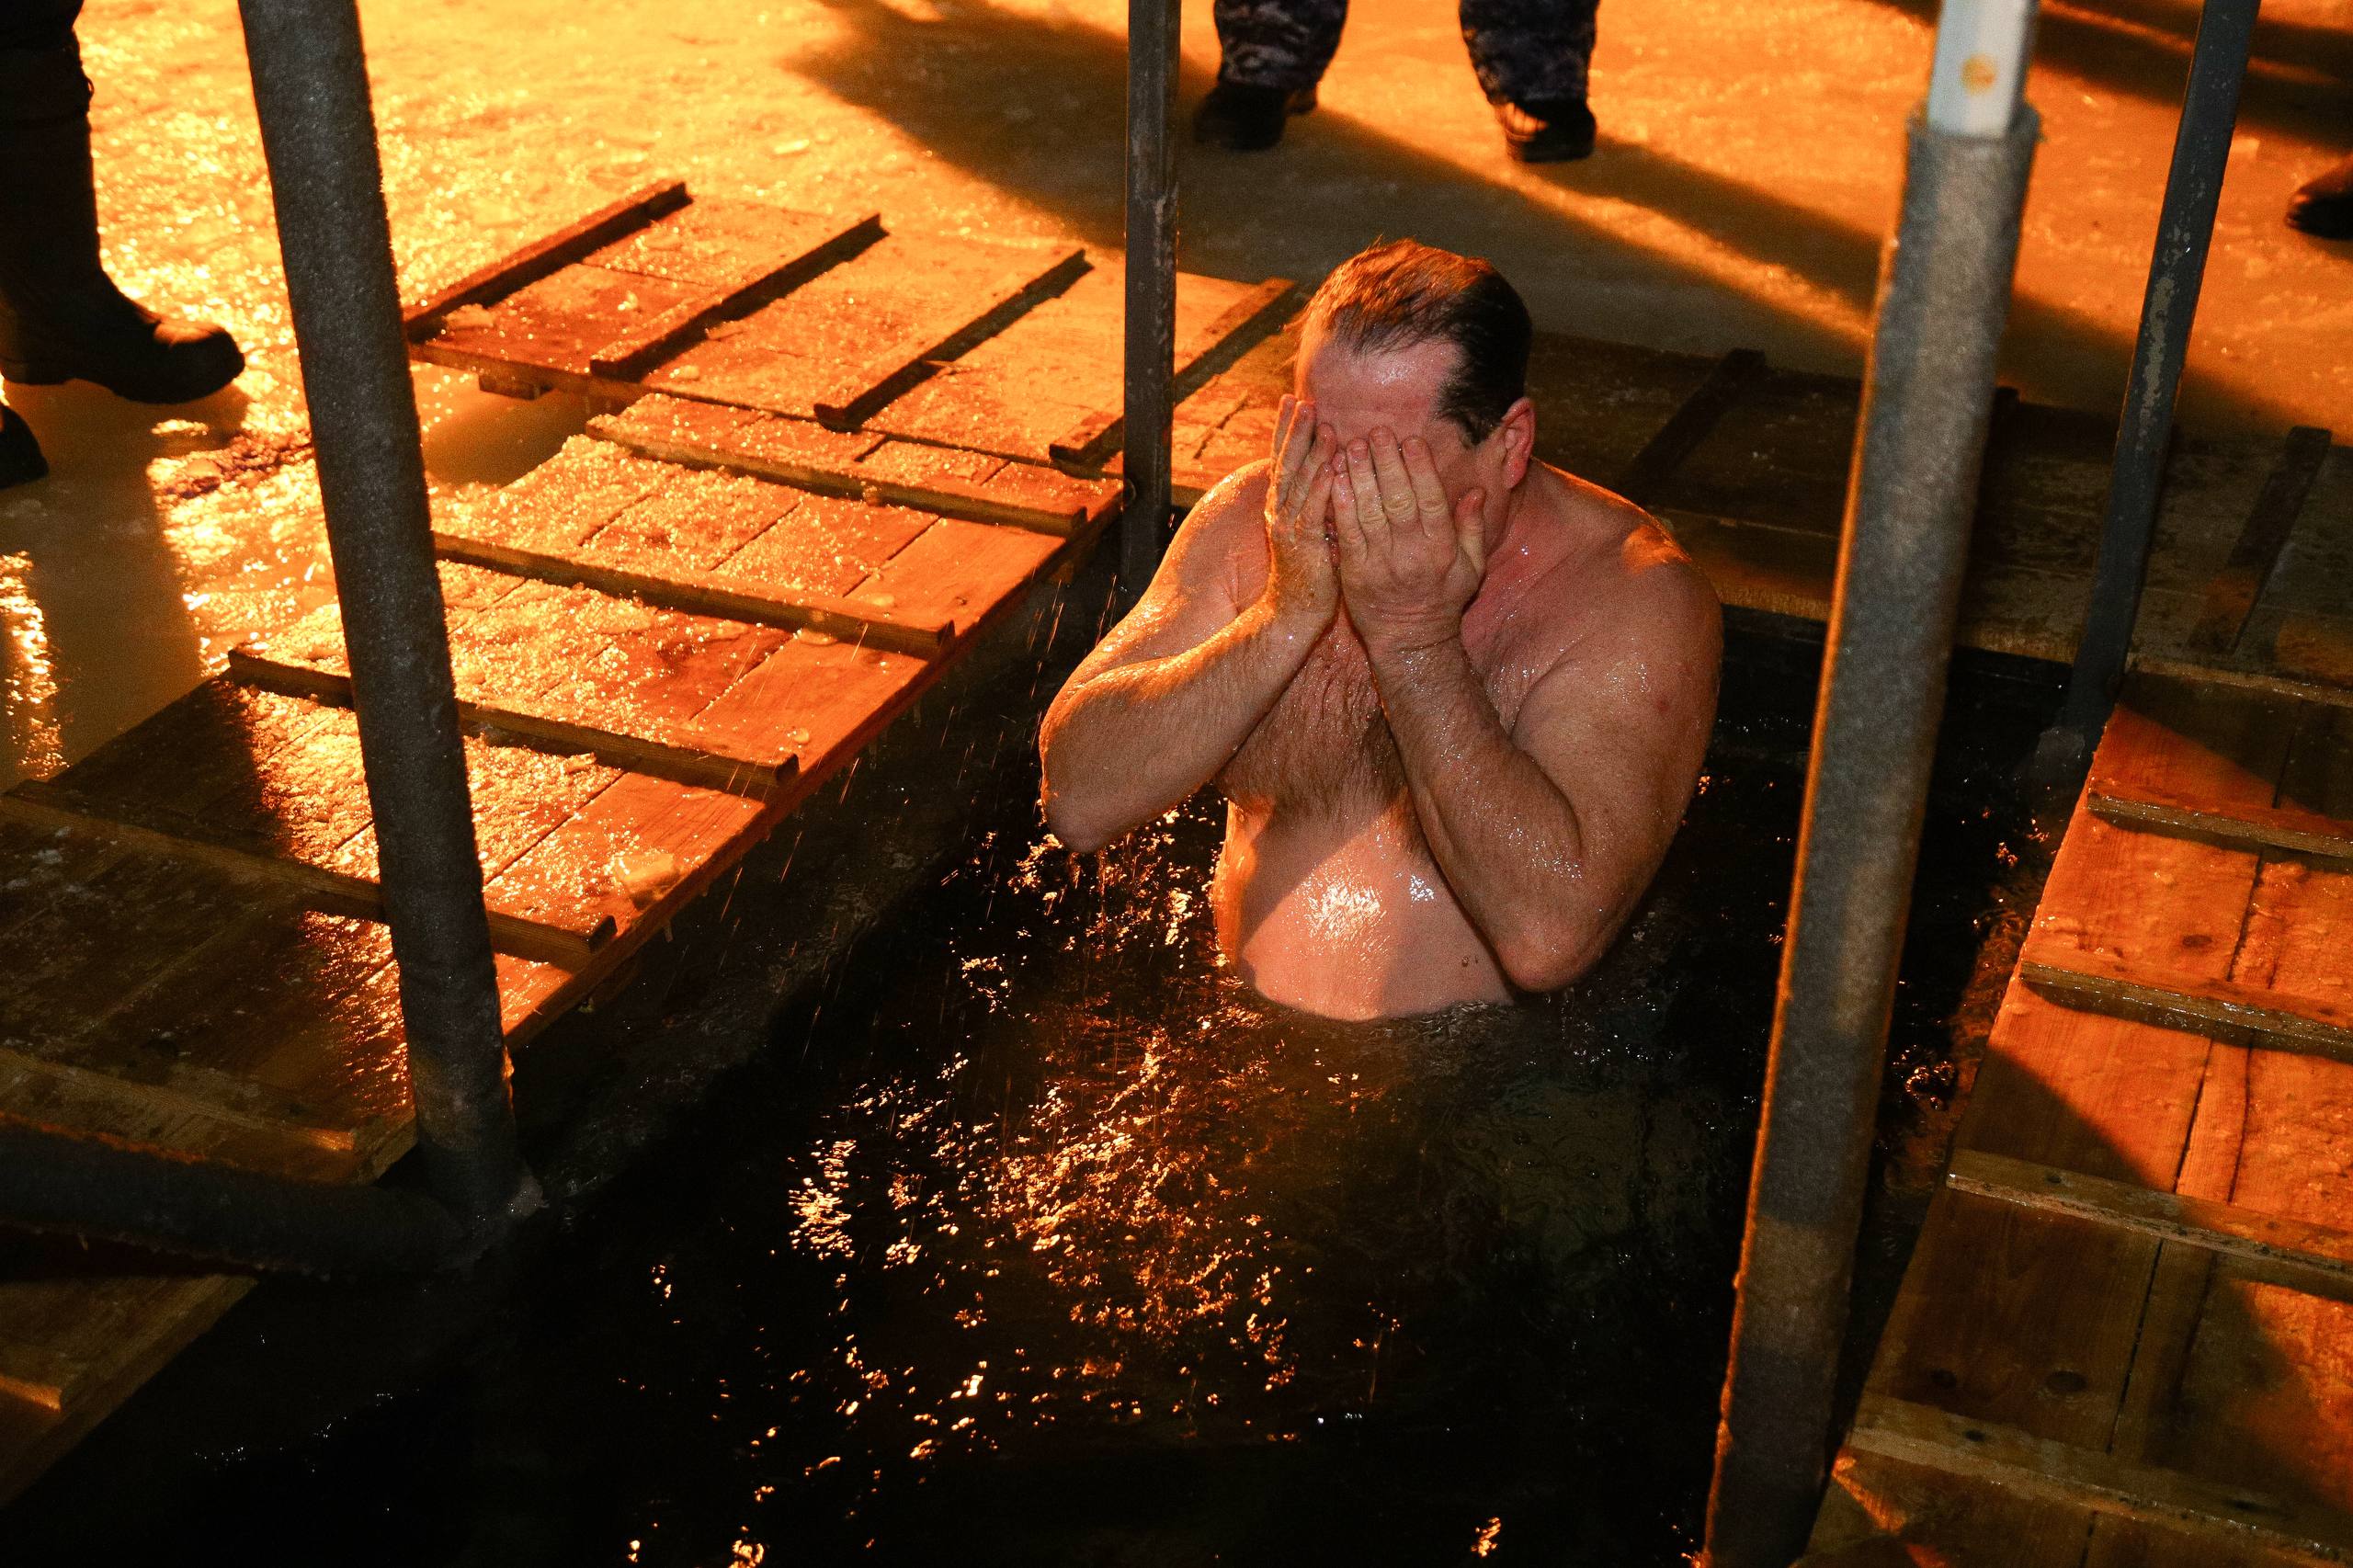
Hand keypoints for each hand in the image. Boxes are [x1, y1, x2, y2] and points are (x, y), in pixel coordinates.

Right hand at [1257, 394, 1339, 627]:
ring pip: (1299, 482)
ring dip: (1311, 451)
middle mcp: (1279, 511)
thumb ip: (1316, 499)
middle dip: (1295, 430)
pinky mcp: (1303, 544)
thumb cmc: (1307, 571)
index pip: (1282, 459)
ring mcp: (1288, 527)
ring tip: (1322, 424)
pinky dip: (1321, 487)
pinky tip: (1330, 467)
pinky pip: (1312, 510)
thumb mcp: (1310, 527)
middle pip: (1286, 462)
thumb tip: (1331, 469)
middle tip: (1304, 400)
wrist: (1292, 612)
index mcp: (1280, 505)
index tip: (1293, 399)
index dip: (1287, 429)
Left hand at [1332, 428, 1485, 657]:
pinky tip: (1335, 479)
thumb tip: (1476, 492)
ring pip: (1369, 511)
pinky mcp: (1355, 572)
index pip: (1432, 499)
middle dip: (1387, 462)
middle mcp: (1412, 554)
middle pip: (1398, 499)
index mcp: (1442, 548)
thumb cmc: (1443, 600)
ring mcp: (1381, 563)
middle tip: (1377, 431)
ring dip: (1359, 475)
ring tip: (1352, 445)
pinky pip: (1347, 533)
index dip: (1420, 468)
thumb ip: (1472, 528)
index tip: (1411, 440)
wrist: (1409, 641)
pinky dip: (1340, 505)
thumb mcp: (1472, 568)